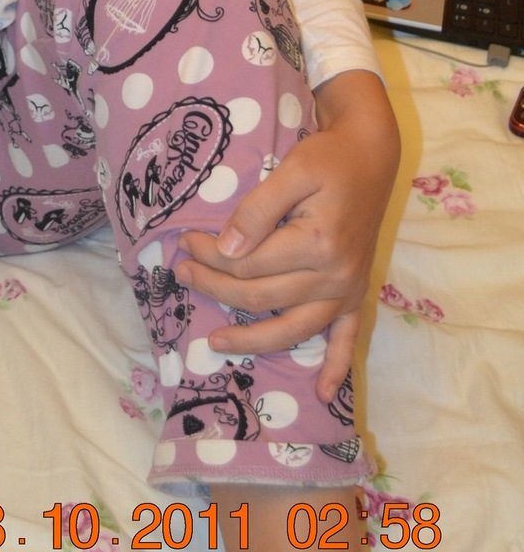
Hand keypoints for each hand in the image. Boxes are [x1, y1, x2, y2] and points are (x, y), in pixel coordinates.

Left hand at [175, 69, 400, 401]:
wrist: (370, 156)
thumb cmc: (328, 159)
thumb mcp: (292, 170)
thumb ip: (257, 210)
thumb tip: (227, 248)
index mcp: (319, 245)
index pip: (249, 263)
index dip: (211, 255)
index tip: (185, 242)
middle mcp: (336, 277)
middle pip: (261, 297)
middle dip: (215, 286)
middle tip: (181, 272)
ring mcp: (347, 290)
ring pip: (292, 329)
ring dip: (252, 339)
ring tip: (213, 342)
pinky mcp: (356, 294)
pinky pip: (347, 340)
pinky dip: (337, 369)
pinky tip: (323, 395)